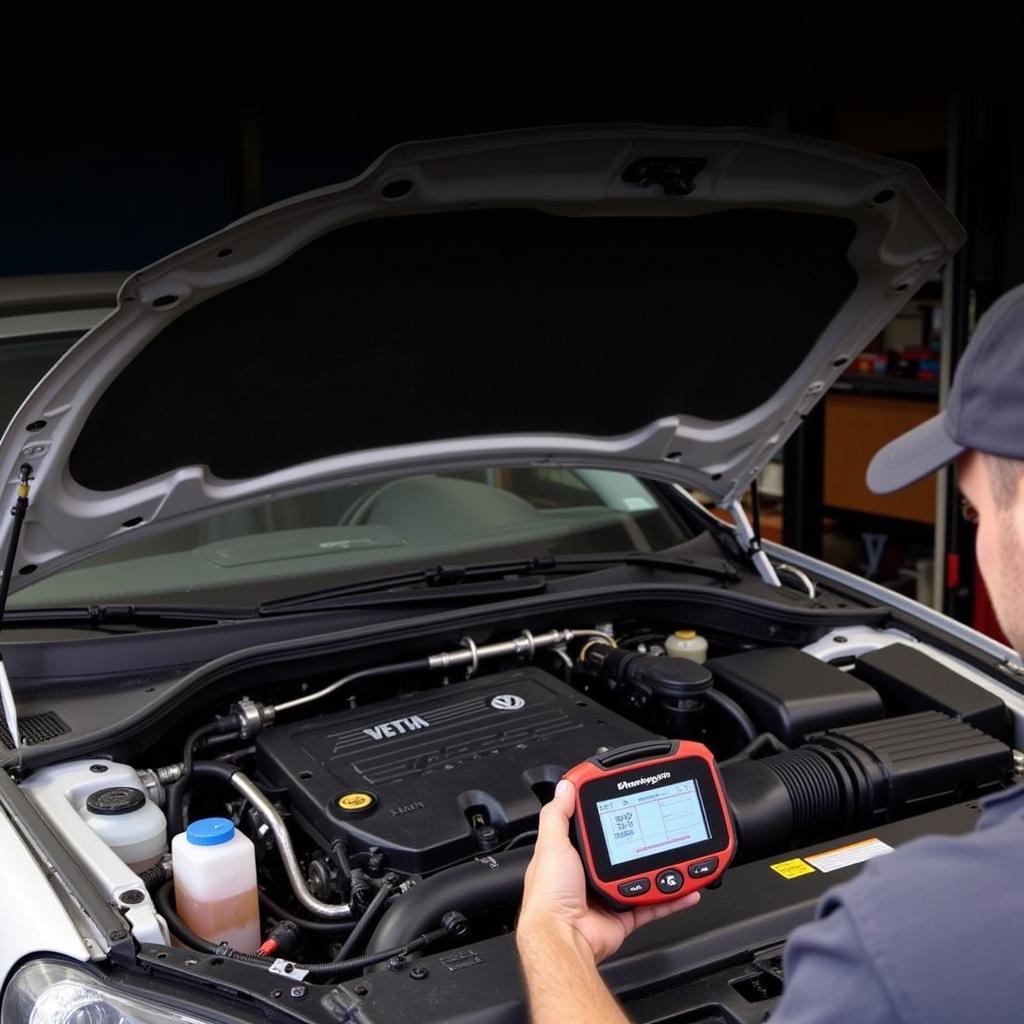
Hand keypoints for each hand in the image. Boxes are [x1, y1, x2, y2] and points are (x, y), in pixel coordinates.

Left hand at [517, 778, 699, 963]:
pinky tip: (685, 886)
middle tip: (660, 825)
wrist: (563, 937)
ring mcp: (608, 894)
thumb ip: (558, 814)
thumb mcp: (552, 844)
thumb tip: (567, 786)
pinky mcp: (624, 915)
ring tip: (676, 852)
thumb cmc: (550, 895)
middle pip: (622, 850)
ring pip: (641, 875)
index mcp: (571, 854)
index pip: (594, 826)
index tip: (627, 799)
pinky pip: (654, 903)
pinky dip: (671, 896)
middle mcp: (589, 873)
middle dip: (641, 840)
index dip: (609, 813)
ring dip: (660, 867)